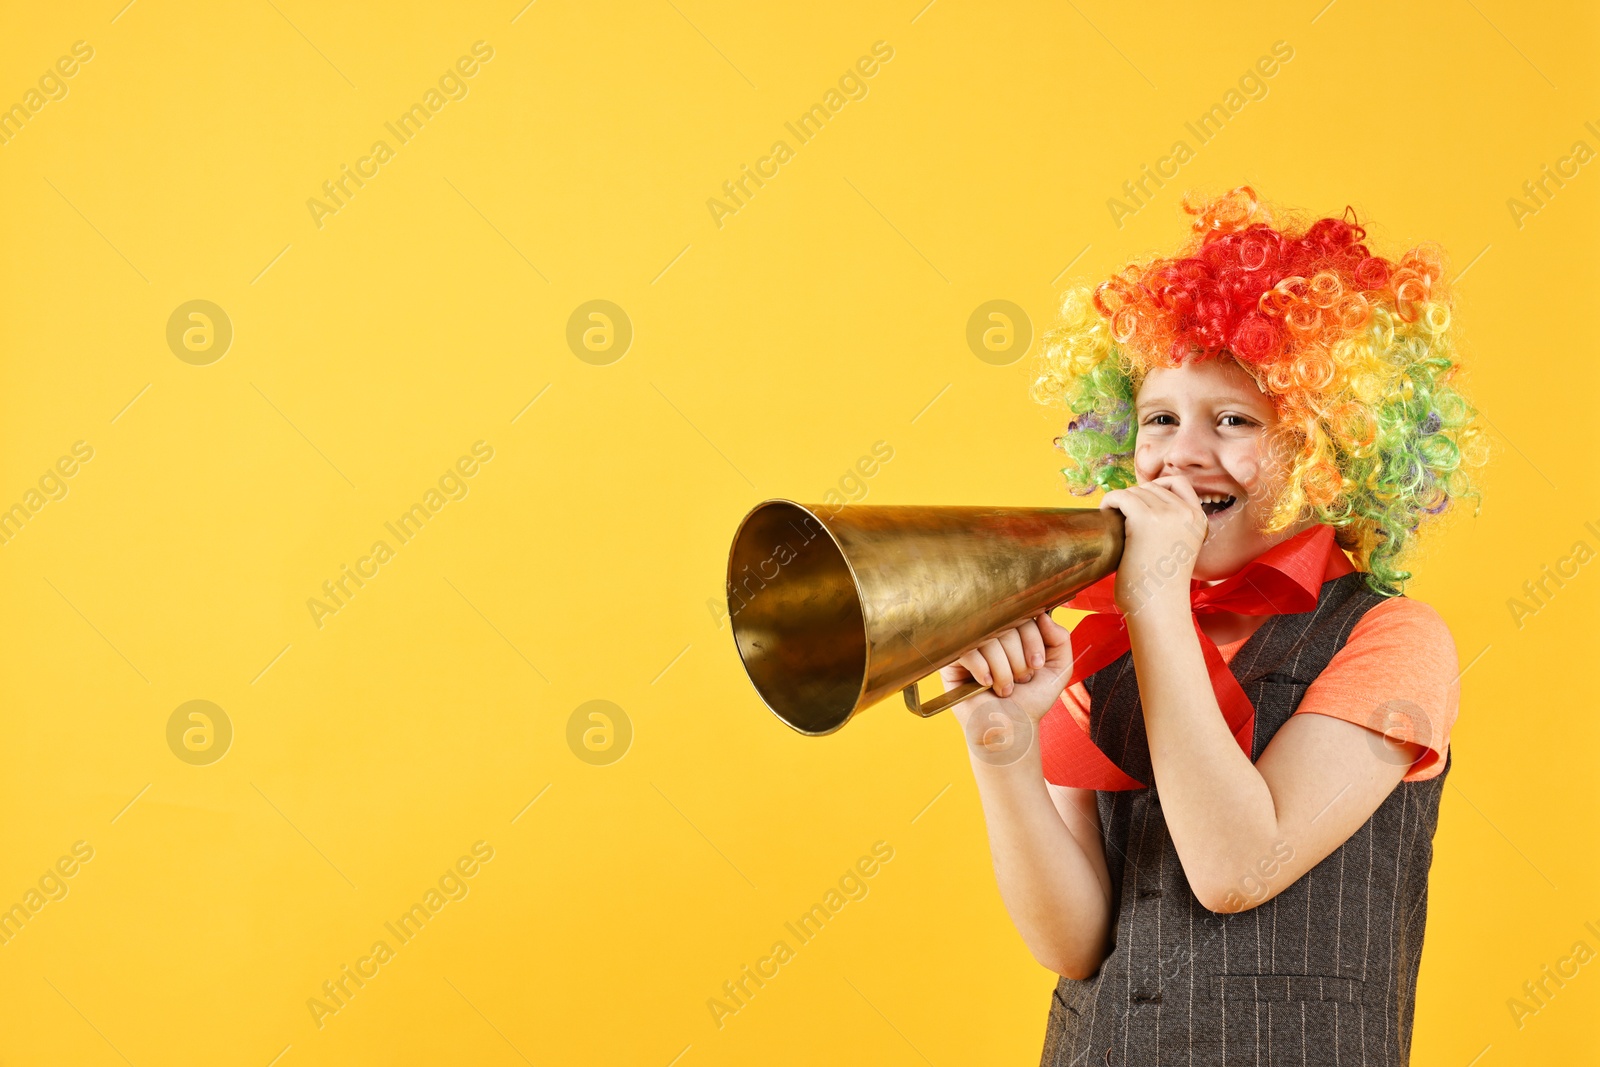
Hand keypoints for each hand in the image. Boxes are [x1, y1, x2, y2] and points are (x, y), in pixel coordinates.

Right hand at [940, 612, 1074, 762]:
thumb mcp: (1058, 670)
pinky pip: (966, 651)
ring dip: (1003, 670)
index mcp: (1014, 631)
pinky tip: (987, 684)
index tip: (1037, 666)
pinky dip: (982, 669)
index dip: (1033, 641)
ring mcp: (971, 646)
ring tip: (1005, 689)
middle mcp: (992, 635)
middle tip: (1020, 681)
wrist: (1011, 730)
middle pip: (1005, 626)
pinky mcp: (951, 662)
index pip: (1023, 616)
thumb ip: (1061, 639)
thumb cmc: (1031, 701)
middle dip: (1019, 660)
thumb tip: (1042, 614)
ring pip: (988, 639)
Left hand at [1099, 475, 1208, 616]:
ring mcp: (1168, 514)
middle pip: (1152, 487)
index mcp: (1199, 519)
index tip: (1140, 503)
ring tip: (1113, 520)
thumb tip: (1137, 502)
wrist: (1157, 607)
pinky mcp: (1146, 520)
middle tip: (1121, 518)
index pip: (1179, 483)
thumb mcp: (1176, 548)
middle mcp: (1187, 513)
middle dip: (1134, 498)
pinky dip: (1109, 501)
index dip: (1155, 487)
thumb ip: (1169, 525)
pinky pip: (1121, 496)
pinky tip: (1105, 512)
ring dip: (1121, 502)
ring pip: (1135, 491)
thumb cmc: (1159, 586)